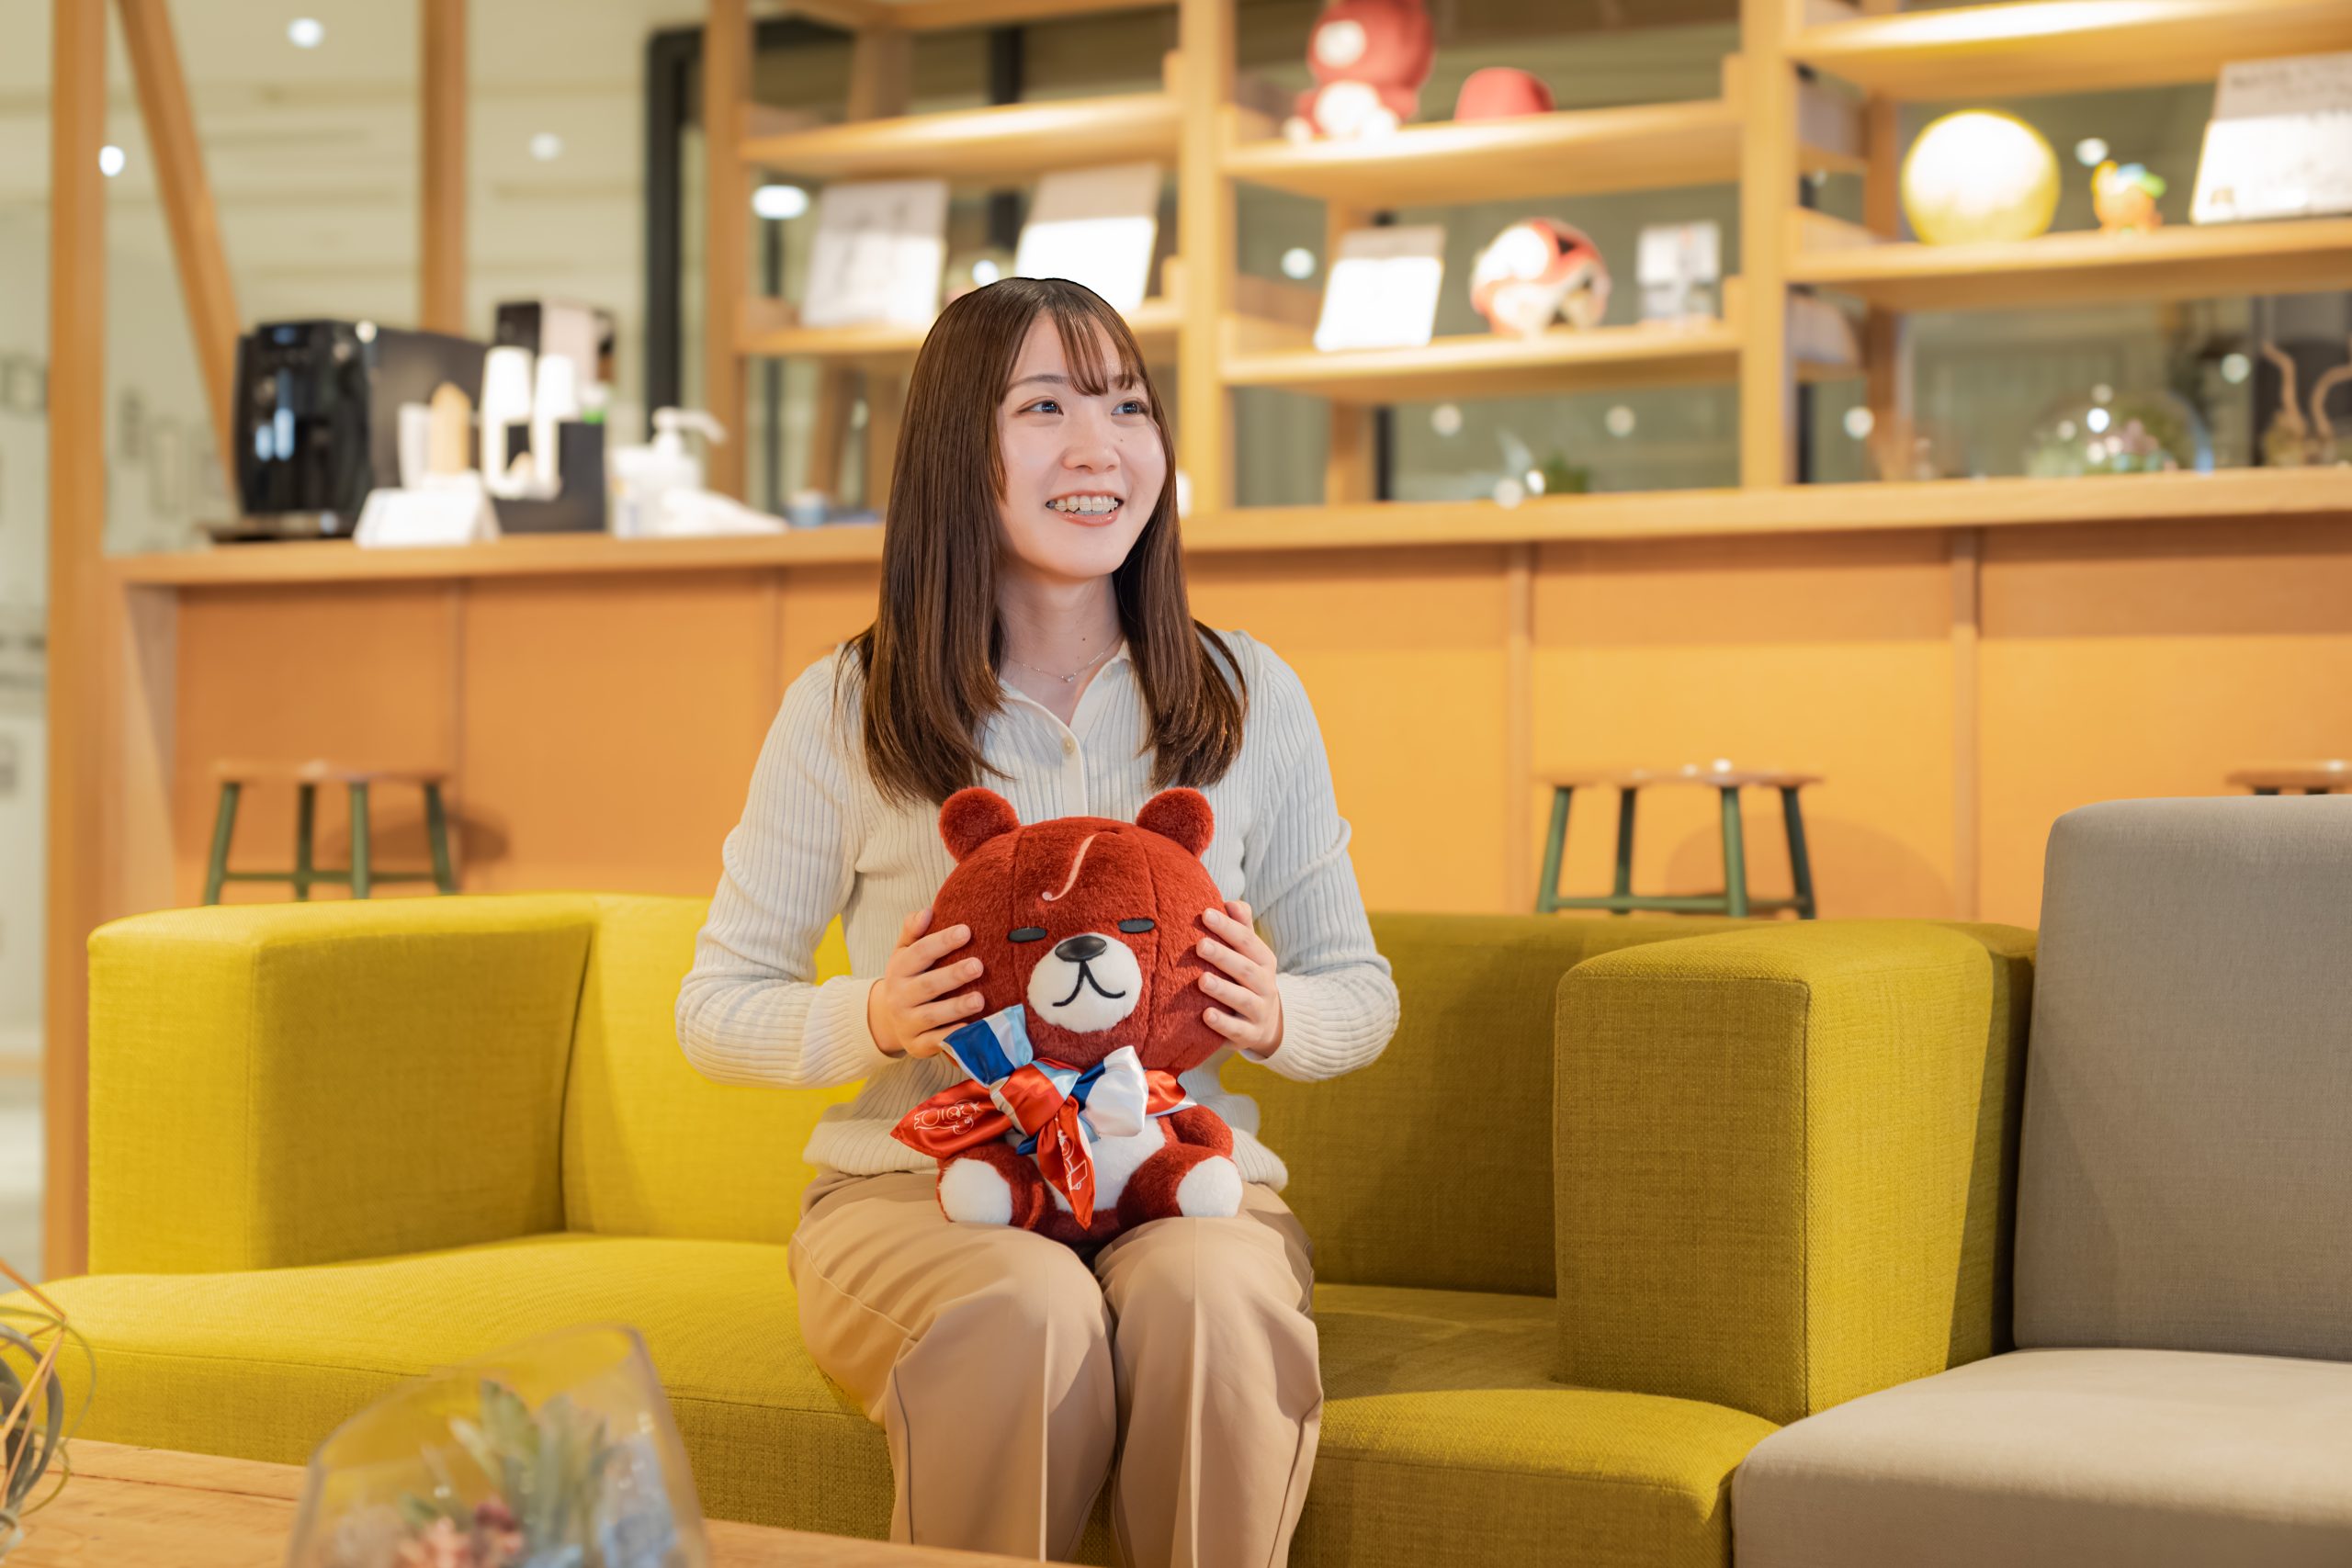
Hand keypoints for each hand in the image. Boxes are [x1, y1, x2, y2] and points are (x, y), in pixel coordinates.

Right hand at [867, 905, 983, 1059]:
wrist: (886, 1020)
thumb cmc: (907, 978)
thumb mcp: (904, 953)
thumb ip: (913, 931)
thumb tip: (926, 911)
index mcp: (898, 970)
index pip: (919, 953)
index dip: (941, 942)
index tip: (966, 931)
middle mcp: (900, 997)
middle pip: (927, 985)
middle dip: (952, 975)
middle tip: (978, 965)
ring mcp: (907, 1023)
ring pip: (932, 1015)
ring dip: (956, 1007)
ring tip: (980, 999)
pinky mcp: (917, 1045)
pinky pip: (935, 1042)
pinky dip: (951, 1037)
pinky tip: (970, 1028)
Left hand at [1198, 900, 1281, 1055]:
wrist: (1268, 1024)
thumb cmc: (1248, 979)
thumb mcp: (1250, 954)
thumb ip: (1241, 928)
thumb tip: (1229, 902)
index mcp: (1264, 961)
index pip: (1247, 941)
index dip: (1228, 927)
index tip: (1205, 914)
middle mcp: (1265, 985)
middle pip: (1245, 969)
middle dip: (1223, 957)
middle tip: (1200, 945)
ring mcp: (1259, 1012)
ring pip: (1243, 1000)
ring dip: (1222, 990)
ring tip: (1202, 980)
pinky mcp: (1250, 1035)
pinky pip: (1238, 1030)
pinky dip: (1223, 1024)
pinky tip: (1206, 1016)